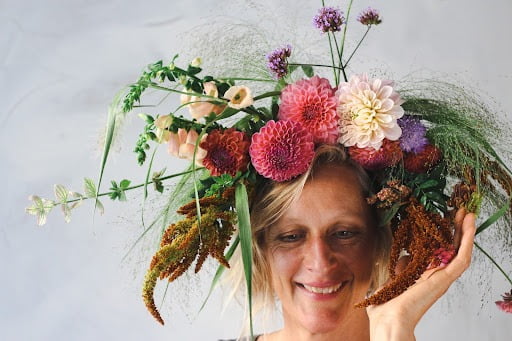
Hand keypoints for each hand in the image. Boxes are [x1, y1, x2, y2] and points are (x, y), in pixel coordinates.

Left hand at [366, 208, 475, 340]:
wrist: (389, 319)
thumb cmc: (386, 305)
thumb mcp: (390, 279)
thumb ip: (397, 268)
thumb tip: (401, 257)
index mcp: (424, 275)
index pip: (438, 251)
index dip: (442, 234)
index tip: (441, 218)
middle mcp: (436, 275)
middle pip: (451, 247)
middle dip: (455, 228)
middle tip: (459, 210)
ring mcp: (442, 277)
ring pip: (460, 250)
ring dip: (465, 231)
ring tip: (467, 213)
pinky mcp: (445, 279)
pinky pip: (461, 258)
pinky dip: (467, 241)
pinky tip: (469, 226)